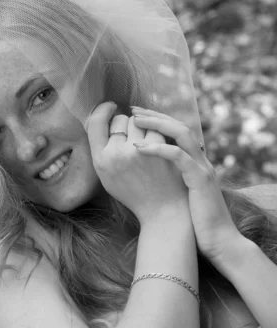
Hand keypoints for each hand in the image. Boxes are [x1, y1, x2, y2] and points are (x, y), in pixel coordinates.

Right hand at [86, 102, 188, 223]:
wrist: (162, 210)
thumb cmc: (134, 191)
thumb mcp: (108, 175)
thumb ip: (102, 149)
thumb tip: (104, 117)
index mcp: (100, 161)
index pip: (95, 122)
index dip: (103, 110)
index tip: (111, 106)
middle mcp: (115, 155)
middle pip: (120, 119)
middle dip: (129, 124)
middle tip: (136, 138)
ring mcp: (136, 152)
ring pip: (139, 120)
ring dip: (145, 126)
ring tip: (149, 142)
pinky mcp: (158, 150)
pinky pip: (156, 127)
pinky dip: (159, 132)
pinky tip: (162, 143)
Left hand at [130, 106, 241, 260]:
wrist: (217, 241)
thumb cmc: (192, 220)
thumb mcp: (176, 192)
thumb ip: (165, 177)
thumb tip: (138, 168)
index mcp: (193, 161)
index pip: (175, 130)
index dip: (156, 119)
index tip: (133, 114)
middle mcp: (199, 160)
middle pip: (178, 125)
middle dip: (154, 115)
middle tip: (132, 109)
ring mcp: (201, 168)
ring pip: (181, 133)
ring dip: (157, 123)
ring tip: (135, 120)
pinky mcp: (200, 180)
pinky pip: (179, 157)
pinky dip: (158, 149)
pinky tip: (138, 148)